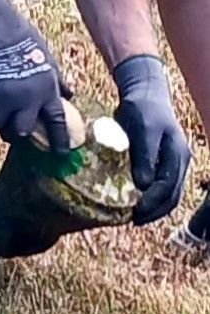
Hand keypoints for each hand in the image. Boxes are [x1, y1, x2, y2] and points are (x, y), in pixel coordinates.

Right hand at [0, 0, 69, 147]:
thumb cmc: (21, 35)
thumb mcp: (47, 57)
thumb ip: (56, 79)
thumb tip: (68, 95)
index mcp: (46, 90)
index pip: (57, 123)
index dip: (59, 141)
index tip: (60, 154)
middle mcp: (26, 100)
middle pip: (21, 130)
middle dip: (15, 132)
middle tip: (11, 127)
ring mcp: (3, 99)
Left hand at [114, 53, 190, 224]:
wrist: (146, 93)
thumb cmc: (143, 108)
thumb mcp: (143, 129)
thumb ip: (145, 155)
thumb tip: (143, 184)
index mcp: (178, 155)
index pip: (168, 188)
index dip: (151, 203)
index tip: (134, 212)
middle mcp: (180, 162)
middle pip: (172, 196)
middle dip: (154, 212)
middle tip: (133, 220)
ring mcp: (175, 163)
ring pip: (169, 194)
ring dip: (154, 208)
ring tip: (134, 217)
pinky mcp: (165, 163)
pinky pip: (163, 187)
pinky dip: (152, 198)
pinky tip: (137, 203)